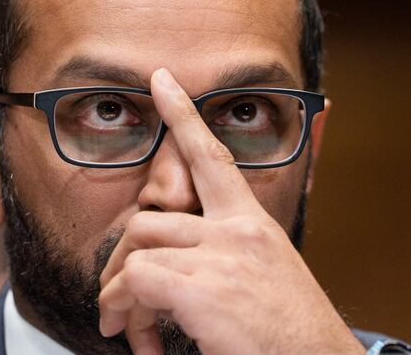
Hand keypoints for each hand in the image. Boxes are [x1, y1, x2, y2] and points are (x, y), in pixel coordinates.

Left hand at [98, 68, 363, 354]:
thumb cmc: (292, 332)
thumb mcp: (272, 273)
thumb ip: (235, 251)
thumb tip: (193, 255)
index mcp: (253, 224)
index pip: (212, 156)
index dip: (183, 115)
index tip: (162, 81)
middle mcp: (237, 232)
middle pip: (149, 219)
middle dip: (121, 262)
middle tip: (119, 301)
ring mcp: (221, 258)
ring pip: (138, 251)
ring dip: (119, 294)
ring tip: (127, 328)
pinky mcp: (204, 291)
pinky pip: (138, 282)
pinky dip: (126, 311)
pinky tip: (145, 344)